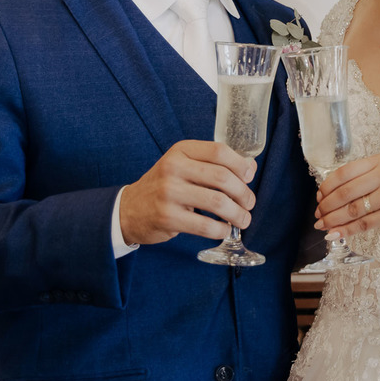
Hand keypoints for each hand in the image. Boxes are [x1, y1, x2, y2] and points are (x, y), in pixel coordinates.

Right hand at [119, 140, 256, 245]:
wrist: (129, 210)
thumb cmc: (165, 186)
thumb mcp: (185, 166)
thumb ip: (215, 164)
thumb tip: (251, 167)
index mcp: (181, 150)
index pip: (219, 151)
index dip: (240, 165)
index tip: (249, 177)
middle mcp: (173, 167)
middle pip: (222, 177)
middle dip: (243, 193)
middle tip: (249, 203)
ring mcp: (168, 193)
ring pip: (217, 202)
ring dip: (237, 214)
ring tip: (243, 219)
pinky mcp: (167, 217)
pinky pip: (205, 225)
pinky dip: (221, 230)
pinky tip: (224, 230)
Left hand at [314, 153, 379, 247]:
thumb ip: (367, 180)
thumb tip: (332, 195)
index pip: (345, 171)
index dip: (327, 186)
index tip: (319, 196)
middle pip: (345, 191)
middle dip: (326, 205)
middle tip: (318, 215)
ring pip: (351, 209)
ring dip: (333, 219)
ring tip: (323, 225)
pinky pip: (362, 224)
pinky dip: (345, 231)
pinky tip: (335, 234)